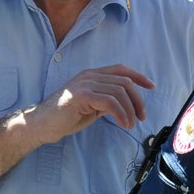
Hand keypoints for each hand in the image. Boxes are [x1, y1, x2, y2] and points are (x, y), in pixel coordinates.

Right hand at [21, 64, 154, 145]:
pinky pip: (111, 102)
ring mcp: (85, 84)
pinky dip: (121, 114)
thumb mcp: (91, 106)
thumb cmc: (65, 117)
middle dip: (138, 100)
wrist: (42, 124)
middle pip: (124, 81)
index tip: (151, 86)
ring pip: (120, 92)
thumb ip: (106, 101)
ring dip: (130, 110)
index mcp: (91, 75)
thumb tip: (126, 104)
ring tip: (130, 124)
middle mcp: (89, 75)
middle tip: (141, 116)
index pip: (121, 69)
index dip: (138, 76)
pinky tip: (123, 123)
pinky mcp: (82, 96)